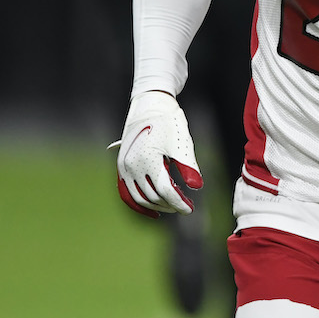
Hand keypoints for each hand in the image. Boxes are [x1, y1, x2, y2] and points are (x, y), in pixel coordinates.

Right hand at [109, 90, 202, 218]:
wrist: (151, 105)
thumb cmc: (169, 123)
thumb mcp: (182, 143)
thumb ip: (189, 166)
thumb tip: (197, 187)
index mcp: (147, 159)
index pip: (164, 190)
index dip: (178, 202)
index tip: (189, 209)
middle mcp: (131, 166)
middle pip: (152, 196)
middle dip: (170, 204)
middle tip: (186, 205)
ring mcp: (123, 168)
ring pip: (139, 198)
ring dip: (157, 206)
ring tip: (172, 206)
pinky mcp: (121, 167)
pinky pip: (127, 193)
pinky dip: (139, 204)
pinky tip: (153, 211)